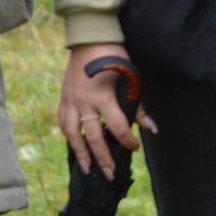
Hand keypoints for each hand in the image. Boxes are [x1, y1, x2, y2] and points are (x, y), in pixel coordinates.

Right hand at [61, 43, 150, 178]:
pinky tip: (76, 147)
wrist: (89, 40)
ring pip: (73, 133)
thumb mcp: (131, 80)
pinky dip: (70, 136)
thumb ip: (138, 107)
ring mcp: (71, 100)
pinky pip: (64, 122)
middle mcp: (85, 101)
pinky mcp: (63, 98)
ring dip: (81, 153)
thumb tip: (151, 129)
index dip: (128, 141)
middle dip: (103, 158)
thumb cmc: (114, 58)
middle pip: (93, 137)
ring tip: (88, 169)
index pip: (117, 127)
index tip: (134, 147)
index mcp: (104, 96)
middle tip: (110, 175)